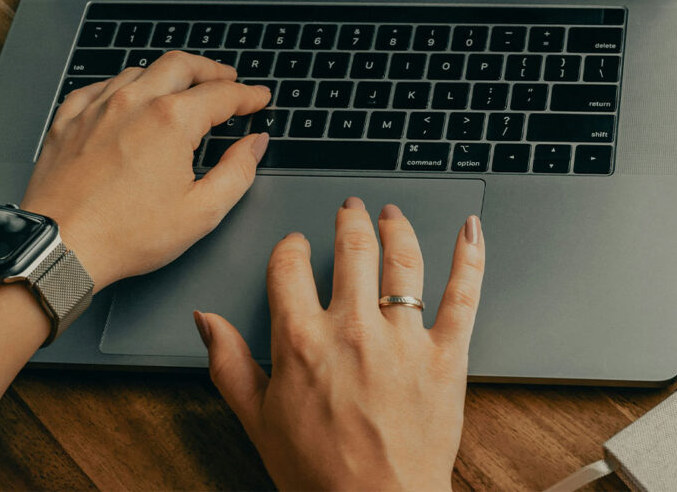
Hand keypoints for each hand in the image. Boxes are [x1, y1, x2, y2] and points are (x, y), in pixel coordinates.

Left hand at [21, 50, 271, 291]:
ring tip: (183, 86)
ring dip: (169, 73)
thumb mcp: (202, 211)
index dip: (248, 95)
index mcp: (171, 120)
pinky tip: (128, 96)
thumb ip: (238, 171)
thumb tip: (254, 144)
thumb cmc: (126, 235)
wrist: (59, 248)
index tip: (259, 98)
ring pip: (140, 70)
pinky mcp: (68, 121)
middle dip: (211, 69)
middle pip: (181, 65)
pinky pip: (98, 87)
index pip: (222, 94)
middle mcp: (134, 103)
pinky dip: (123, 85)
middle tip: (228, 78)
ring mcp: (97, 108)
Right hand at [196, 198, 484, 491]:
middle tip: (350, 210)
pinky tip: (470, 228)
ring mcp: (404, 339)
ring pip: (403, 261)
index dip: (291, 248)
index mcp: (302, 341)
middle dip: (348, 222)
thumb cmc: (318, 474)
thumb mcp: (258, 422)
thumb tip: (206, 320)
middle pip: (352, 250)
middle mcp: (353, 330)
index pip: (290, 267)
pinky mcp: (447, 354)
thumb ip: (230, 364)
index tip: (296, 246)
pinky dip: (470, 256)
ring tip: (392, 214)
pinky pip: (463, 294)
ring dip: (397, 227)